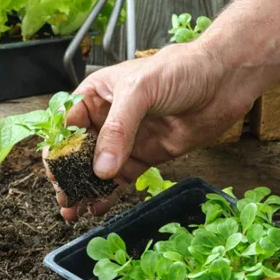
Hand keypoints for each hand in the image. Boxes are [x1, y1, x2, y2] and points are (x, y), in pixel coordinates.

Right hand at [45, 42, 254, 220]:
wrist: (224, 80)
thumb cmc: (181, 69)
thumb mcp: (141, 91)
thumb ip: (118, 129)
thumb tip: (100, 168)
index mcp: (97, 94)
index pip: (67, 124)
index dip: (57, 149)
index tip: (54, 172)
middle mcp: (108, 118)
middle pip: (79, 152)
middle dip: (68, 175)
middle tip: (64, 198)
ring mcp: (128, 139)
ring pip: (98, 169)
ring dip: (85, 189)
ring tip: (74, 209)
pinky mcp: (147, 156)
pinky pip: (122, 178)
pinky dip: (109, 194)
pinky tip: (98, 207)